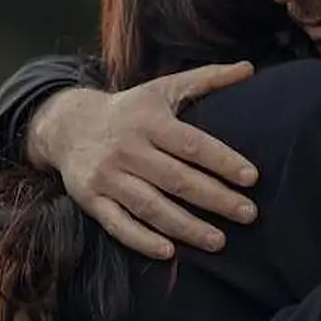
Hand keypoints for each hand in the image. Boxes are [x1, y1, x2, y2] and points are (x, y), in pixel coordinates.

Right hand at [34, 62, 259, 258]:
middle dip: (215, 199)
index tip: (252, 178)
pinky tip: (170, 252)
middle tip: (249, 214)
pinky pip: (118, 224)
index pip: (191, 144)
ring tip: (219, 241)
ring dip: (186, 226)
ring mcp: (107, 176)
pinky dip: (142, 240)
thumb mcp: (164, 88)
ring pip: (150, 206)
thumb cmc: (130, 109)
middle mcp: (127, 148)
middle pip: (176, 179)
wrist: (68, 125)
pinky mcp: (90, 199)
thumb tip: (249, 68)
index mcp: (148, 120)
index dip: (222, 161)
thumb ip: (207, 79)